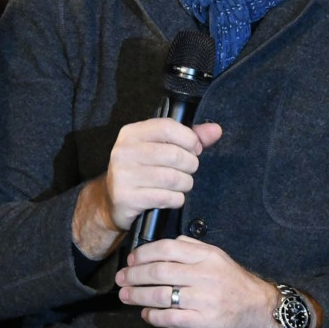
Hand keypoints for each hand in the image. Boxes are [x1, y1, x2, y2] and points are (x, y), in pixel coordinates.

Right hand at [71, 116, 224, 260]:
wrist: (113, 201)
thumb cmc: (143, 170)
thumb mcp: (161, 148)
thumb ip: (189, 138)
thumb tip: (216, 130)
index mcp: (131, 133)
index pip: (168, 127)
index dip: (189, 139)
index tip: (194, 149)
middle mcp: (123, 151)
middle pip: (174, 155)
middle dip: (190, 165)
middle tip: (188, 170)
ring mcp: (123, 175)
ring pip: (172, 178)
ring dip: (185, 184)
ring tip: (181, 185)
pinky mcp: (126, 197)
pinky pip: (165, 197)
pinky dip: (176, 199)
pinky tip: (172, 198)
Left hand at [116, 236, 281, 327]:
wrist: (263, 311)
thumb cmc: (236, 285)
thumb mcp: (219, 258)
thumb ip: (194, 248)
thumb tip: (167, 243)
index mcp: (207, 256)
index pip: (167, 248)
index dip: (143, 254)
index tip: (131, 260)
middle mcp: (205, 275)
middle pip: (159, 272)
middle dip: (134, 276)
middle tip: (122, 279)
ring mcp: (205, 299)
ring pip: (161, 295)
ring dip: (138, 296)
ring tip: (127, 297)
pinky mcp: (204, 321)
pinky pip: (170, 317)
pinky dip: (153, 316)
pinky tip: (146, 315)